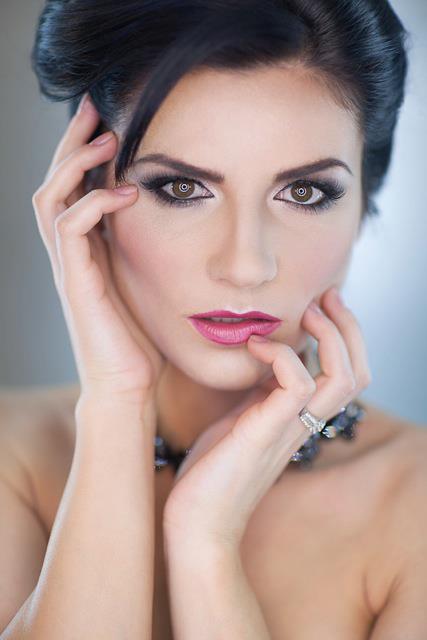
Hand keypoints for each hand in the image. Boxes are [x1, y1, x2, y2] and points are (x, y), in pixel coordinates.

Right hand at [31, 93, 165, 406]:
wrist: (128, 387)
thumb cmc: (143, 340)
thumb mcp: (148, 284)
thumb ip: (149, 252)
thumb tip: (178, 224)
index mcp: (87, 251)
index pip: (75, 188)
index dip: (84, 152)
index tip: (107, 119)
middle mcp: (70, 255)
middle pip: (55, 182)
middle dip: (72, 142)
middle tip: (93, 105)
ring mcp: (68, 269)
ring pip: (51, 198)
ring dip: (76, 163)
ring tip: (107, 138)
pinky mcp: (74, 284)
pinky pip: (69, 229)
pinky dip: (94, 204)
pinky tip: (126, 192)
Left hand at [162, 287, 371, 549]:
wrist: (197, 522)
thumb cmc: (213, 471)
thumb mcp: (241, 417)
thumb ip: (259, 390)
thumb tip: (261, 354)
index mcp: (299, 418)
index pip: (347, 375)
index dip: (343, 336)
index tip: (321, 303)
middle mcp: (304, 423)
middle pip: (357, 373)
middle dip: (348, 327)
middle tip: (326, 296)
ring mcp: (289, 430)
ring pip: (341, 379)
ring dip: (329, 335)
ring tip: (306, 313)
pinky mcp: (265, 433)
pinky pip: (296, 386)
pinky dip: (282, 356)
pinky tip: (256, 348)